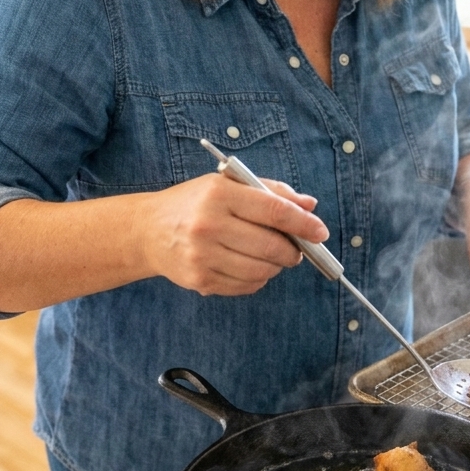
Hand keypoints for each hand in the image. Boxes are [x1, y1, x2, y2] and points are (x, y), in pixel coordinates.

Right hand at [136, 173, 328, 295]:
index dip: (304, 223)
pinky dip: (258, 278)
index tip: (321, 232)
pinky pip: (246, 285)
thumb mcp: (228, 185)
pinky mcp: (200, 279)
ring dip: (276, 266)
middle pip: (271, 246)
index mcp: (219, 194)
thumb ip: (271, 192)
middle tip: (296, 249)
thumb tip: (310, 205)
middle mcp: (208, 225)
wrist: (148, 230)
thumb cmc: (195, 203)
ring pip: (262, 270)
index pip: (274, 210)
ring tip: (272, 256)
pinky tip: (250, 265)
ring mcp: (202, 256)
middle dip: (293, 251)